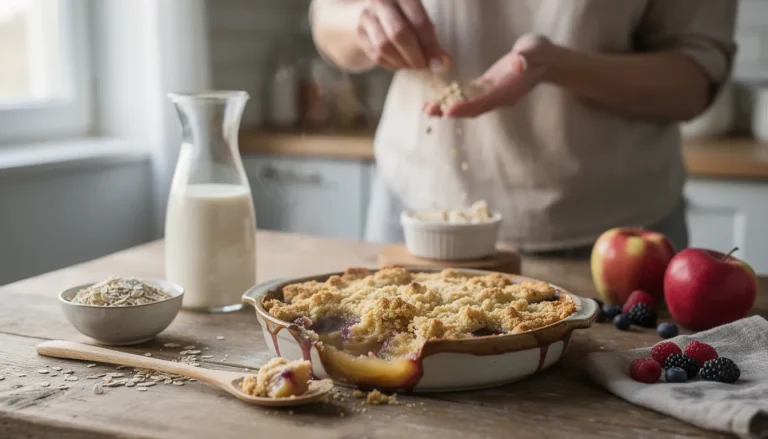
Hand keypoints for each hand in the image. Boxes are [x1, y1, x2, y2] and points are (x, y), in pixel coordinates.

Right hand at [356, 0, 447, 70]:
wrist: (373, 10)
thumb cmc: (405, 15)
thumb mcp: (419, 17)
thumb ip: (431, 38)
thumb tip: (441, 63)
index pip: (418, 22)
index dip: (430, 46)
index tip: (438, 63)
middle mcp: (382, 1)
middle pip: (399, 34)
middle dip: (415, 56)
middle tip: (424, 67)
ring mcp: (367, 16)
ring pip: (384, 47)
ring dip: (402, 62)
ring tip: (413, 66)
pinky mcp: (360, 32)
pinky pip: (376, 55)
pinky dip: (392, 64)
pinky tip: (401, 64)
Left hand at [424, 34, 552, 117]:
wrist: (546, 61)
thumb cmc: (540, 53)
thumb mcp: (535, 49)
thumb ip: (528, 56)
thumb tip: (518, 61)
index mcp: (508, 90)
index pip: (485, 101)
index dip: (466, 107)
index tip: (449, 111)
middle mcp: (499, 98)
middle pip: (473, 109)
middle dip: (451, 111)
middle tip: (429, 111)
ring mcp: (493, 95)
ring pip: (469, 106)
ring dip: (448, 108)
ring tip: (427, 108)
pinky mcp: (487, 89)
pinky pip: (468, 98)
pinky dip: (453, 100)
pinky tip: (438, 99)